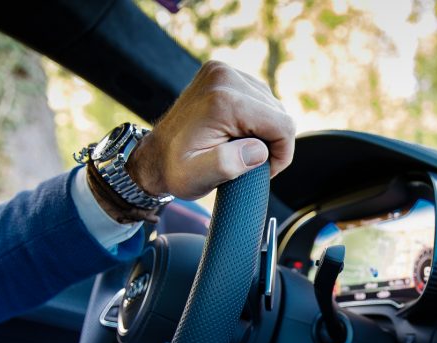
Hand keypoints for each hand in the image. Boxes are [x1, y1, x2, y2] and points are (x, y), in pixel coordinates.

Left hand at [128, 61, 295, 199]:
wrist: (154, 155)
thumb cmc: (175, 170)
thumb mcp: (195, 178)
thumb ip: (226, 165)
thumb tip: (259, 150)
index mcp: (223, 100)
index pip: (282, 125)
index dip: (282, 154)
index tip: (264, 169)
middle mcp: (225, 77)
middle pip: (279, 114)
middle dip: (270, 142)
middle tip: (246, 160)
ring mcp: (223, 71)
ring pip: (272, 105)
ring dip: (264, 130)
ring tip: (239, 147)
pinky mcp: (224, 73)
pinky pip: (260, 98)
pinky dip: (256, 118)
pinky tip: (238, 133)